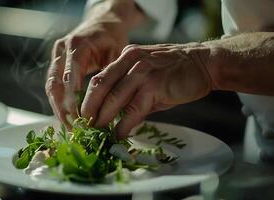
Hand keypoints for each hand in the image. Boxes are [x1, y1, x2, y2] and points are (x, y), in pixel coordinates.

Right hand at [45, 0, 143, 126]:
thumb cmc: (112, 37)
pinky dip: (58, 102)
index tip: (80, 119)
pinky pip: (53, 85)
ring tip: (69, 128)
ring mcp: (56, 55)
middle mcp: (62, 49)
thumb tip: (110, 106)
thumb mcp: (117, 54)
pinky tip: (66, 116)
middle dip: (63, 109)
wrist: (102, 23)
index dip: (73, 100)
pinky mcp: (55, 62)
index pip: (70, 77)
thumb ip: (111, 76)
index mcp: (78, 45)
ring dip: (58, 109)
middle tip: (73, 129)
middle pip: (56, 84)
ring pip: (51, 87)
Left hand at [81, 43, 214, 137]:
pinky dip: (123, 125)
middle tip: (84, 127)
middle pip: (100, 87)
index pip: (99, 78)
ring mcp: (142, 72)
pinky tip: (119, 135)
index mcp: (125, 57)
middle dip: (89, 109)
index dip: (87, 99)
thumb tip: (114, 116)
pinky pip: (133, 109)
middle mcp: (130, 61)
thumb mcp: (147, 76)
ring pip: (114, 98)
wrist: (204, 64)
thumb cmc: (174, 73)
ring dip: (103, 119)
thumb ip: (129, 92)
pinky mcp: (155, 85)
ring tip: (97, 134)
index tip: (82, 116)